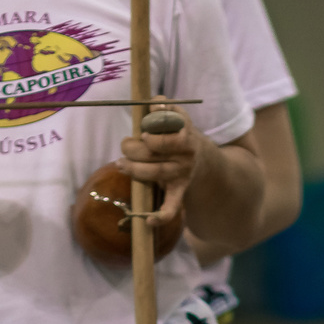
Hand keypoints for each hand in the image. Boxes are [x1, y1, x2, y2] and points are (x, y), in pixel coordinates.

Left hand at [119, 110, 203, 229]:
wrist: (203, 160)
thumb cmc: (181, 134)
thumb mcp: (179, 117)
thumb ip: (166, 107)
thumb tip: (155, 102)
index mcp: (187, 139)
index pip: (167, 140)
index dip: (152, 138)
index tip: (141, 134)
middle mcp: (185, 159)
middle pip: (154, 156)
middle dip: (133, 150)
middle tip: (125, 145)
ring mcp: (181, 177)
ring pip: (154, 174)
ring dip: (134, 170)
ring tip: (121, 163)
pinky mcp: (177, 193)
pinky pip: (171, 209)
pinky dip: (160, 217)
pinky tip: (148, 221)